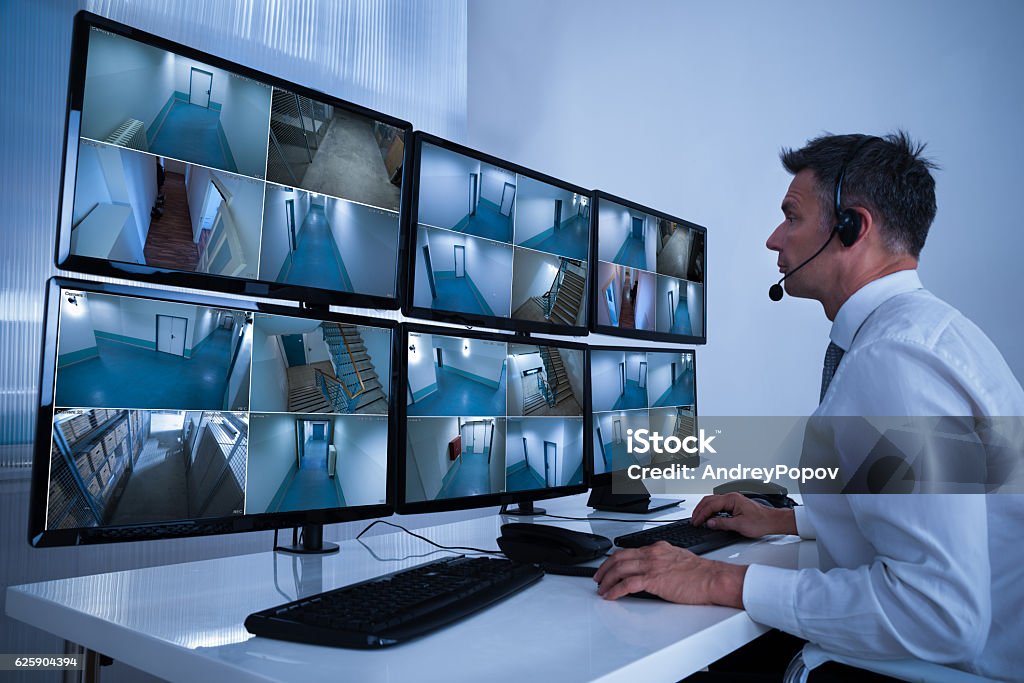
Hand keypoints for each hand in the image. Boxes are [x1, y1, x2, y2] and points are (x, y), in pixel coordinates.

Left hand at [593, 541, 746, 606]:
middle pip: (619, 557)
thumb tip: (654, 570)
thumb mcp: (678, 559)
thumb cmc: (701, 573)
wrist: (712, 578)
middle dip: (604, 568)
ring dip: (606, 580)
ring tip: (601, 589)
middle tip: (598, 577)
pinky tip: (611, 595)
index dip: (615, 559)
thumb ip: (663, 561)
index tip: (609, 567)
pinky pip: (627, 584)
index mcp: (658, 548)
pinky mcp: (653, 580)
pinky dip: (615, 590)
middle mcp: (652, 554)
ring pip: (620, 569)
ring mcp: (652, 566)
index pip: (629, 550)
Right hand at [690, 493, 796, 537]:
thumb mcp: (739, 525)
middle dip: (699, 510)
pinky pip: (718, 505)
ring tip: (698, 518)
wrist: (772, 521)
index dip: (701, 515)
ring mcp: (732, 500)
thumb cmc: (760, 521)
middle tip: (693, 520)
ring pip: (712, 502)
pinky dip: (710, 510)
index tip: (696, 522)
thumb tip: (709, 523)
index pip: (710, 505)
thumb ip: (722, 523)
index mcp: (731, 499)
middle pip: (708, 501)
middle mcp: (731, 497)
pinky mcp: (734, 504)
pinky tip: (709, 516)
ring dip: (704, 509)